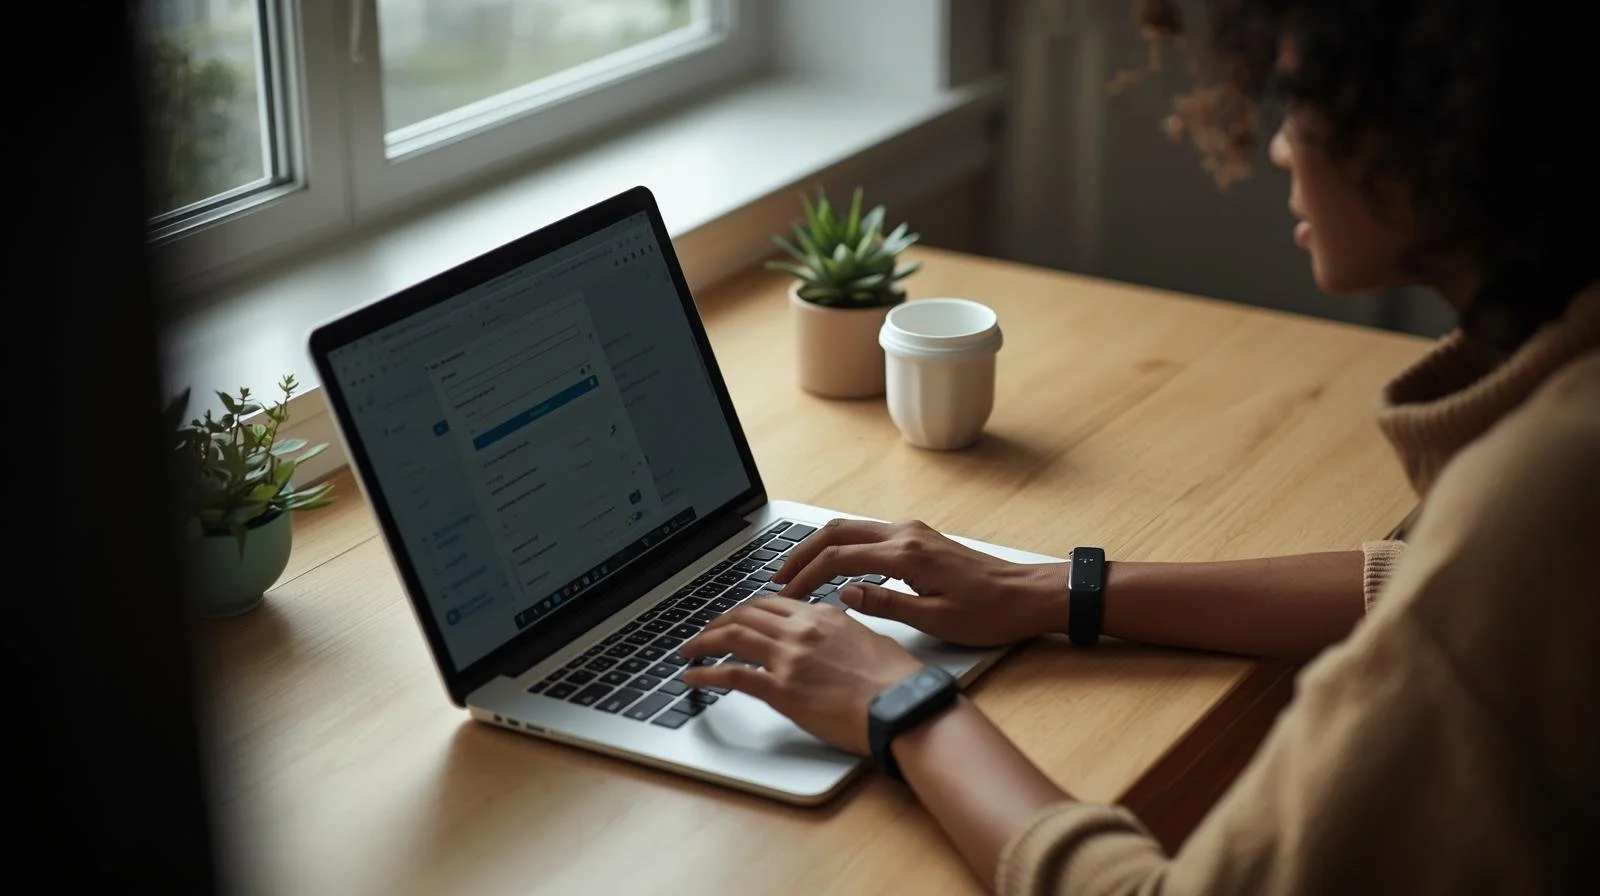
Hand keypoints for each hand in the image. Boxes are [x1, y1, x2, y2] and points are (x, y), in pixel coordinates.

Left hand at [679, 598, 923, 754]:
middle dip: (718, 622)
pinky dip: (706, 674)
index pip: (772, 603)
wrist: (902, 706)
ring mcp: (789, 658)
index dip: (746, 609)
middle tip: (705, 632)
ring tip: (690, 649)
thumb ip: (840, 633)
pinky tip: (693, 677)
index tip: (735, 617)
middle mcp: (801, 630)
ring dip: (703, 641)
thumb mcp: (869, 640)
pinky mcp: (782, 690)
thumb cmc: (897, 681)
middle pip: (745, 615)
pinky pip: (732, 675)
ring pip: (732, 637)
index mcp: (823, 615)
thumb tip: (828, 639)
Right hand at [773, 519, 1070, 646]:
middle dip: (801, 551)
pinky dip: (843, 546)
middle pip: (838, 532)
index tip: (785, 593)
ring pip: (852, 528)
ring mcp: (914, 532)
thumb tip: (843, 592)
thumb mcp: (935, 619)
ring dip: (820, 546)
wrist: (1028, 595)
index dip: (805, 574)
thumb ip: (885, 603)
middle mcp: (906, 534)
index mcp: (906, 554)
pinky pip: (869, 534)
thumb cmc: (989, 613)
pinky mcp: (920, 538)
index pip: (839, 558)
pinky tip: (834, 566)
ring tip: (796, 570)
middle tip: (776, 576)